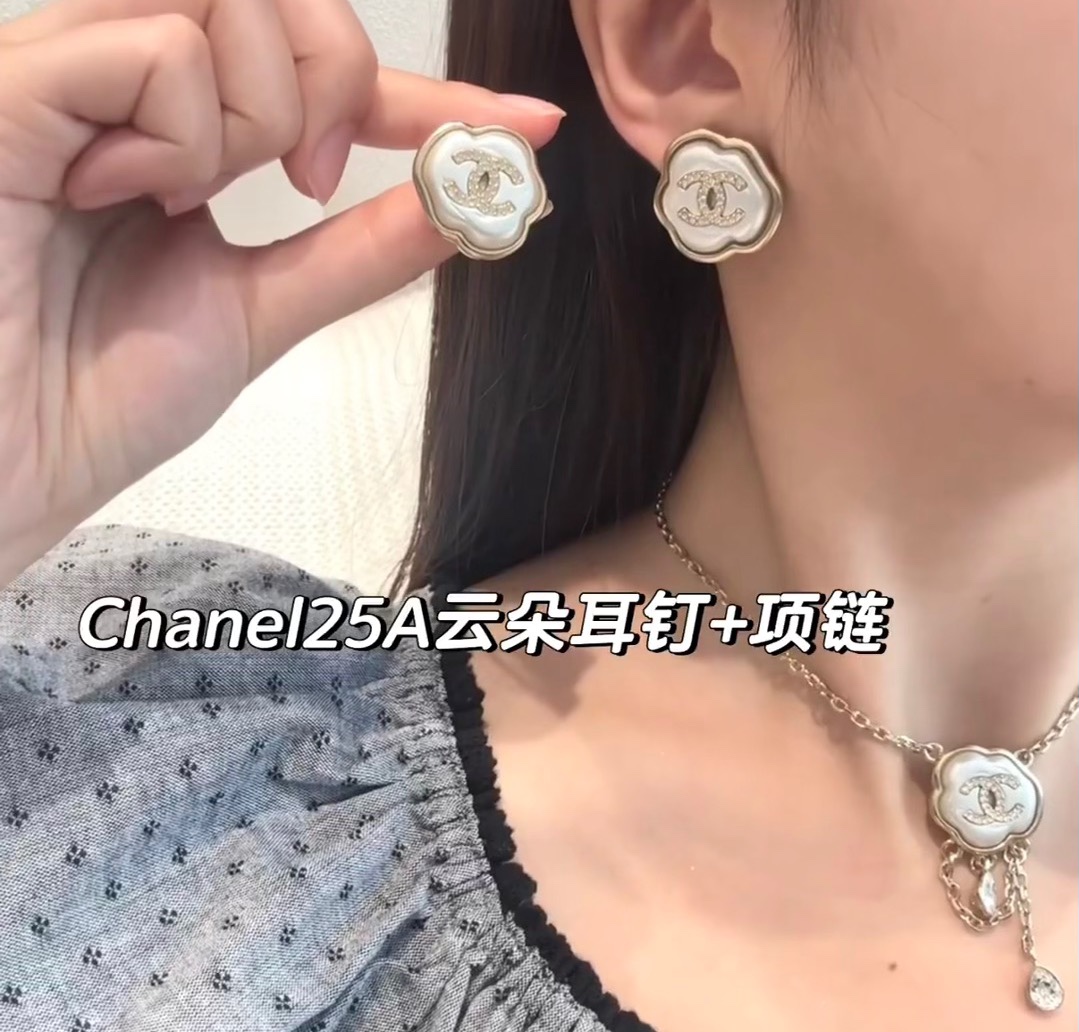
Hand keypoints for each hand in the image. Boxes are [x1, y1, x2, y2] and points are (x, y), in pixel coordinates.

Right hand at [0, 0, 562, 584]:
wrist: (11, 460)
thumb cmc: (105, 394)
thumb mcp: (263, 309)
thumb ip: (359, 249)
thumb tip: (461, 204)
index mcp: (181, 132)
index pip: (321, 76)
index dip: (429, 98)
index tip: (525, 128)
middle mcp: (127, 83)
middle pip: (280, 0)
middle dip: (340, 84)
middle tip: (315, 177)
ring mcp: (71, 75)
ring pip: (226, 3)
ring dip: (257, 117)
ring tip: (184, 201)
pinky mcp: (15, 90)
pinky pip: (152, 49)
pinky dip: (182, 132)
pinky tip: (128, 194)